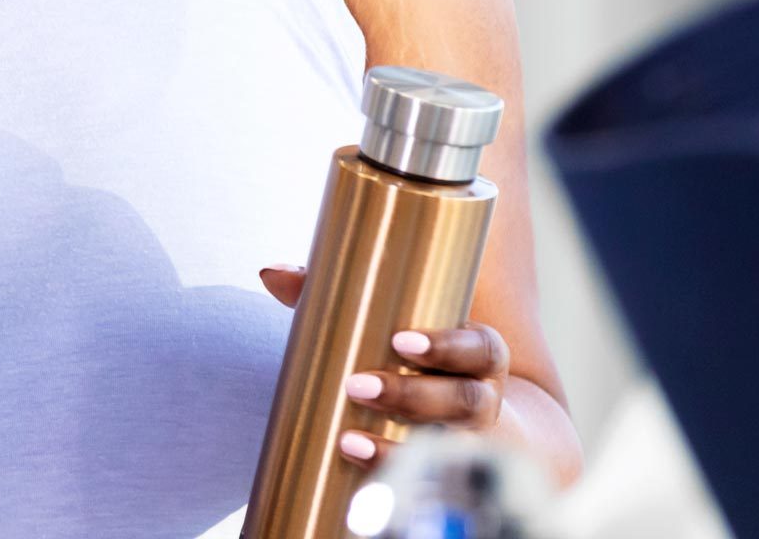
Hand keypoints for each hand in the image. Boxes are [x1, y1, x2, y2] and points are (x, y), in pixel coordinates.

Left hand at [260, 263, 510, 468]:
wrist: (464, 421)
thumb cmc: (418, 360)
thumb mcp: (393, 323)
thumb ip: (338, 298)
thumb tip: (273, 274)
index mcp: (479, 354)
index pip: (480, 347)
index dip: (447, 346)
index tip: (400, 342)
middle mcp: (484, 399)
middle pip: (466, 401)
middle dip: (412, 396)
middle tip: (359, 386)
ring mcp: (472, 442)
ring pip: (451, 447)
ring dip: (399, 446)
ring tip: (351, 440)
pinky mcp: (450, 473)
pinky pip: (432, 485)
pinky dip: (395, 478)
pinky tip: (361, 475)